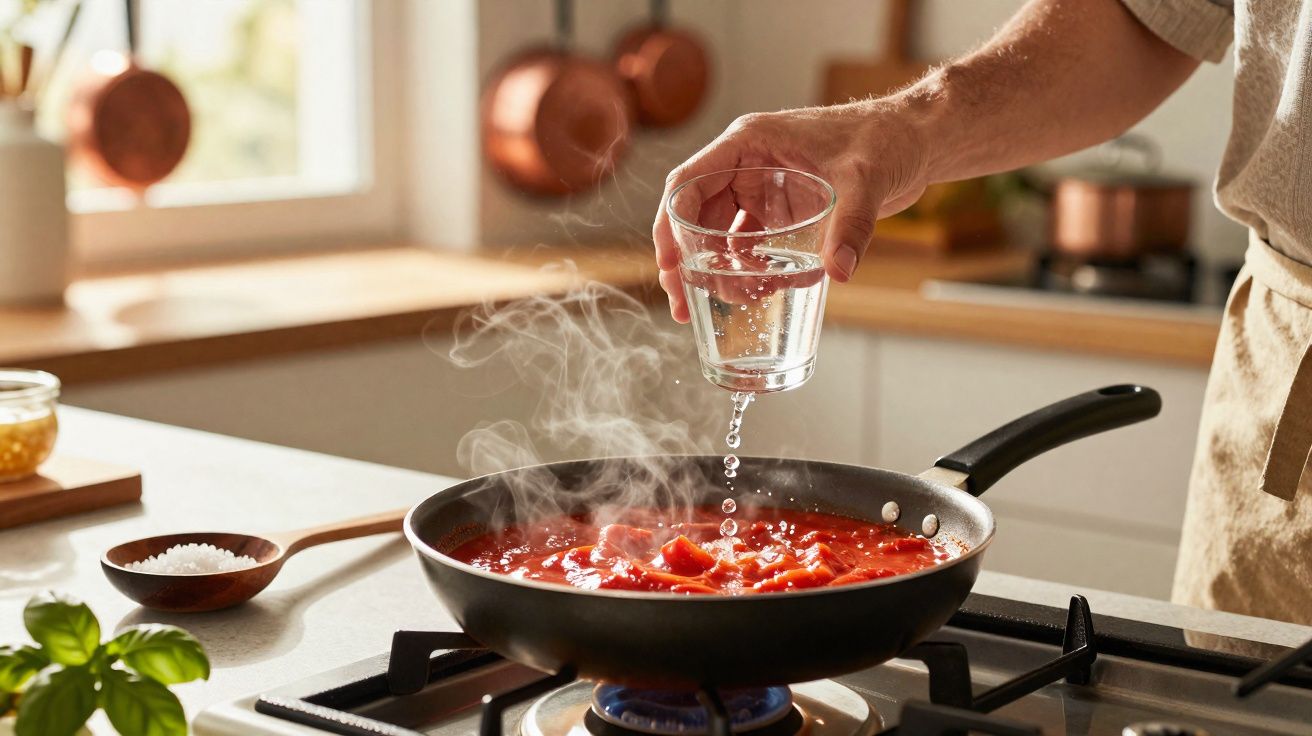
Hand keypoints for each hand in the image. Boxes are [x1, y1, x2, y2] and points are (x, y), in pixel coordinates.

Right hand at [652, 100, 930, 322]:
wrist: (914, 141)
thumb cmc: (886, 140)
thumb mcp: (866, 179)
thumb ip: (852, 225)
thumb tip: (840, 271)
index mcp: (749, 144)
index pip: (687, 183)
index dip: (672, 226)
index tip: (672, 267)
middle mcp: (747, 163)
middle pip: (694, 213)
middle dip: (685, 260)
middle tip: (683, 304)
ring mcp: (762, 185)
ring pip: (718, 231)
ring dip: (714, 268)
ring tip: (727, 302)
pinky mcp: (780, 206)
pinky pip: (747, 241)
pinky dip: (745, 268)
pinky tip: (756, 291)